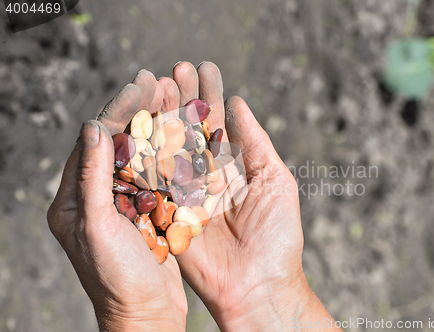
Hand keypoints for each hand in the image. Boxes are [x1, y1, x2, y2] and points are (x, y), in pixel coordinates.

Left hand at [47, 70, 186, 331]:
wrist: (145, 315)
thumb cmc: (116, 279)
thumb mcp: (97, 227)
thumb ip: (92, 177)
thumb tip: (93, 127)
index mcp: (74, 201)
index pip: (93, 144)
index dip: (115, 112)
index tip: (137, 86)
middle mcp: (96, 197)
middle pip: (116, 144)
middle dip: (134, 111)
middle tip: (153, 79)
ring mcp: (124, 203)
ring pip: (139, 155)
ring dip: (154, 125)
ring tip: (169, 93)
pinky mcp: (148, 211)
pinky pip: (158, 174)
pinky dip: (170, 151)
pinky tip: (184, 129)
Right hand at [171, 62, 339, 330]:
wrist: (259, 286)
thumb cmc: (278, 237)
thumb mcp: (276, 181)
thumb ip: (256, 143)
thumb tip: (240, 102)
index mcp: (233, 170)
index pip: (218, 125)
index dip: (211, 97)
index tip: (204, 68)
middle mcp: (207, 178)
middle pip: (190, 132)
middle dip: (183, 99)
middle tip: (176, 67)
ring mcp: (185, 194)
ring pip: (170, 149)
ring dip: (164, 117)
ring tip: (157, 83)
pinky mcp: (167, 213)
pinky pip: (155, 180)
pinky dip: (147, 151)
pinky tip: (142, 121)